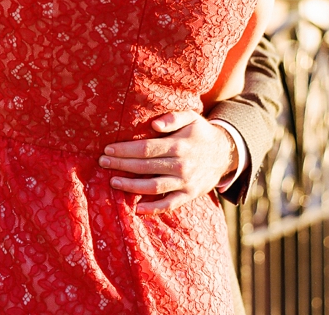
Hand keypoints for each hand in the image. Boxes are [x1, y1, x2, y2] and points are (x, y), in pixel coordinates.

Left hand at [98, 111, 237, 213]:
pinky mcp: (189, 195)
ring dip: (131, 186)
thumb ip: (173, 118)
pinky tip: (136, 209)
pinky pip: (169, 205)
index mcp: (179, 145)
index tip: (107, 149)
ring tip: (113, 182)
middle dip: (121, 165)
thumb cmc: (201, 132)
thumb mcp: (191, 117)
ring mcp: (186, 183)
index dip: (125, 150)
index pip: (146, 149)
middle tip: (102, 163)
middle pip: (145, 167)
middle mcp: (181, 166)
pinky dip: (152, 209)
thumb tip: (155, 125)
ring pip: (154, 187)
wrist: (226, 153)